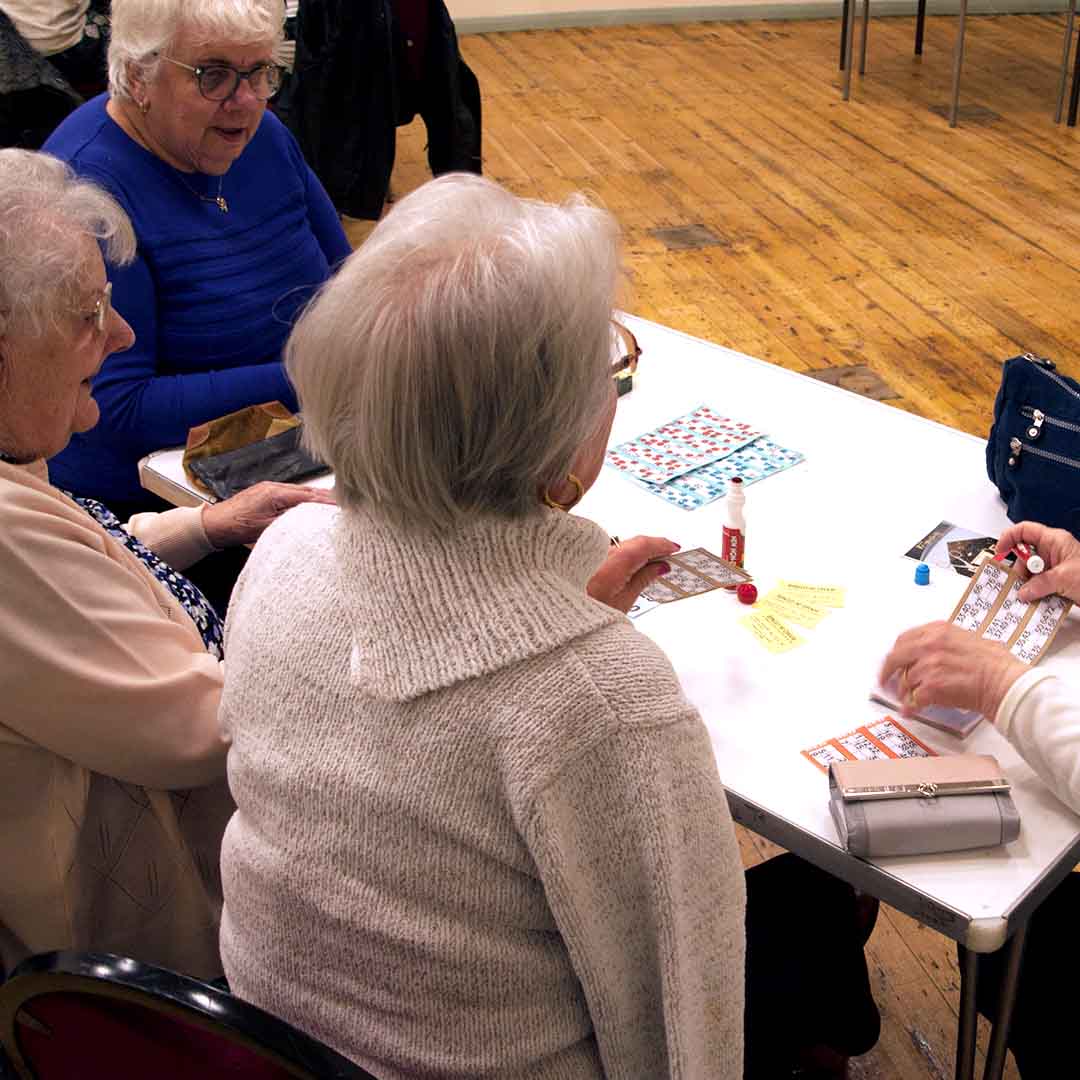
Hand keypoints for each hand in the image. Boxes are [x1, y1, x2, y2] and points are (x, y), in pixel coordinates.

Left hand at [201, 482, 335, 548]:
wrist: (214, 523)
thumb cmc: (236, 526)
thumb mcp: (266, 529)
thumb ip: (289, 522)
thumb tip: (309, 521)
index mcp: (275, 494)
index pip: (308, 497)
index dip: (326, 502)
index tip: (342, 506)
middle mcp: (274, 487)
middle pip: (307, 491)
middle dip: (327, 496)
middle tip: (346, 501)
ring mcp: (270, 488)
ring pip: (300, 491)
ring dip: (317, 496)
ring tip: (334, 500)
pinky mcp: (267, 492)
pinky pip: (292, 493)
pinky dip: (305, 498)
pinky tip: (312, 502)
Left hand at [587, 535, 679, 612]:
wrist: (558, 618)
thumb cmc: (585, 614)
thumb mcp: (624, 602)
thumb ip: (643, 580)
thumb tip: (659, 567)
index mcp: (613, 564)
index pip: (643, 545)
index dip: (662, 544)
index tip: (674, 548)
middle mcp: (600, 554)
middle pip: (632, 542)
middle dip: (652, 547)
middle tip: (667, 556)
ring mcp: (591, 554)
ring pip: (620, 544)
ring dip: (636, 550)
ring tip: (650, 564)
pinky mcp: (584, 557)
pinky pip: (609, 549)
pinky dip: (622, 554)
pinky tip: (628, 565)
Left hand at [878, 621, 1026, 721]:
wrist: (1005, 682)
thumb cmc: (996, 665)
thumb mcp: (968, 639)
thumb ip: (944, 642)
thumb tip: (931, 653)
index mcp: (938, 631)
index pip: (904, 639)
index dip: (896, 653)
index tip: (893, 662)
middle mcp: (930, 644)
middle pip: (895, 658)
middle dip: (888, 672)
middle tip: (886, 682)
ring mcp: (929, 664)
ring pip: (905, 681)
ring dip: (905, 693)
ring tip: (909, 700)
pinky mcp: (931, 685)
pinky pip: (912, 699)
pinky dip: (911, 707)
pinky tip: (912, 711)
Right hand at [995, 521, 1079, 602]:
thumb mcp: (1064, 578)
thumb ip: (1039, 584)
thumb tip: (1022, 592)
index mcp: (1055, 540)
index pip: (1024, 531)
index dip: (1008, 538)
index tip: (999, 552)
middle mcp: (1054, 552)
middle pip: (1024, 556)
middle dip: (1018, 571)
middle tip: (1016, 583)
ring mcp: (1056, 568)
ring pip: (1031, 573)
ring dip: (1027, 585)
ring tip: (1026, 597)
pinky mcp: (1059, 582)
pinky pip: (1040, 585)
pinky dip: (1035, 593)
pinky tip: (1034, 601)